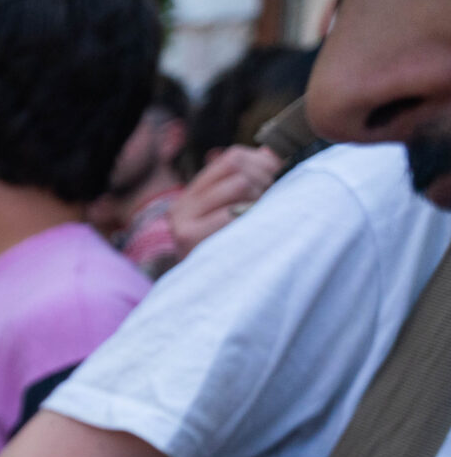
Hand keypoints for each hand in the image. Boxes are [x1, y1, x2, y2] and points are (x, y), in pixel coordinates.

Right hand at [167, 144, 281, 259]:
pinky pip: (232, 210)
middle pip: (238, 168)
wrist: (203, 303)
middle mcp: (181, 205)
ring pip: (240, 183)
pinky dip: (252, 217)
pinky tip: (256, 233)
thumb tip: (272, 152)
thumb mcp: (231, 218)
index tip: (276, 183)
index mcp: (191, 196)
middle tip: (272, 205)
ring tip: (264, 220)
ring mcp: (183, 221)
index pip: (232, 157)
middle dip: (265, 182)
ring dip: (261, 198)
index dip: (262, 164)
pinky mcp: (189, 237)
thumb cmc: (228, 259)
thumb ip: (248, 184)